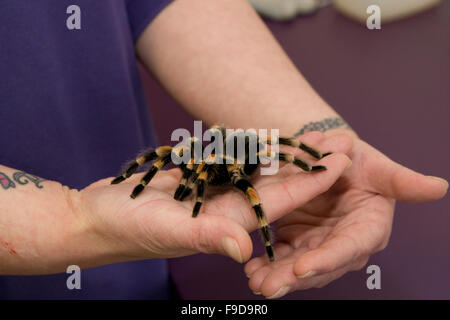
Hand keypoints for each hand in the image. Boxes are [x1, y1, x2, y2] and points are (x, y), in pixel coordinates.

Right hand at [76, 133, 350, 265]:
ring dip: (290, 152)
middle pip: (280, 183)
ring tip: (317, 133)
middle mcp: (229, 207)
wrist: (99, 217)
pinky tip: (274, 135)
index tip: (343, 157)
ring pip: (261, 170)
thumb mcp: (165, 231)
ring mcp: (216, 193)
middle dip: (312, 162)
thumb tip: (243, 249)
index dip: (314, 178)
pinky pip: (236, 160)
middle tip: (345, 138)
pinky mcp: (201, 180)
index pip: (282, 198)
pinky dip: (257, 147)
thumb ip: (206, 237)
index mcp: (230, 221)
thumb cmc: (127, 228)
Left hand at [244, 131, 447, 298]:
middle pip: (320, 266)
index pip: (349, 248)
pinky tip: (250, 267)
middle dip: (293, 278)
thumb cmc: (360, 162)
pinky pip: (281, 256)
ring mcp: (319, 244)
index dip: (328, 259)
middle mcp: (343, 244)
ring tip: (254, 280)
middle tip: (267, 286)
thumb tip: (441, 187)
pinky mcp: (298, 240)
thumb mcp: (379, 166)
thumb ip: (404, 181)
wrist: (333, 160)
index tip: (301, 268)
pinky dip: (267, 263)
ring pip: (297, 266)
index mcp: (367, 228)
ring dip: (276, 276)